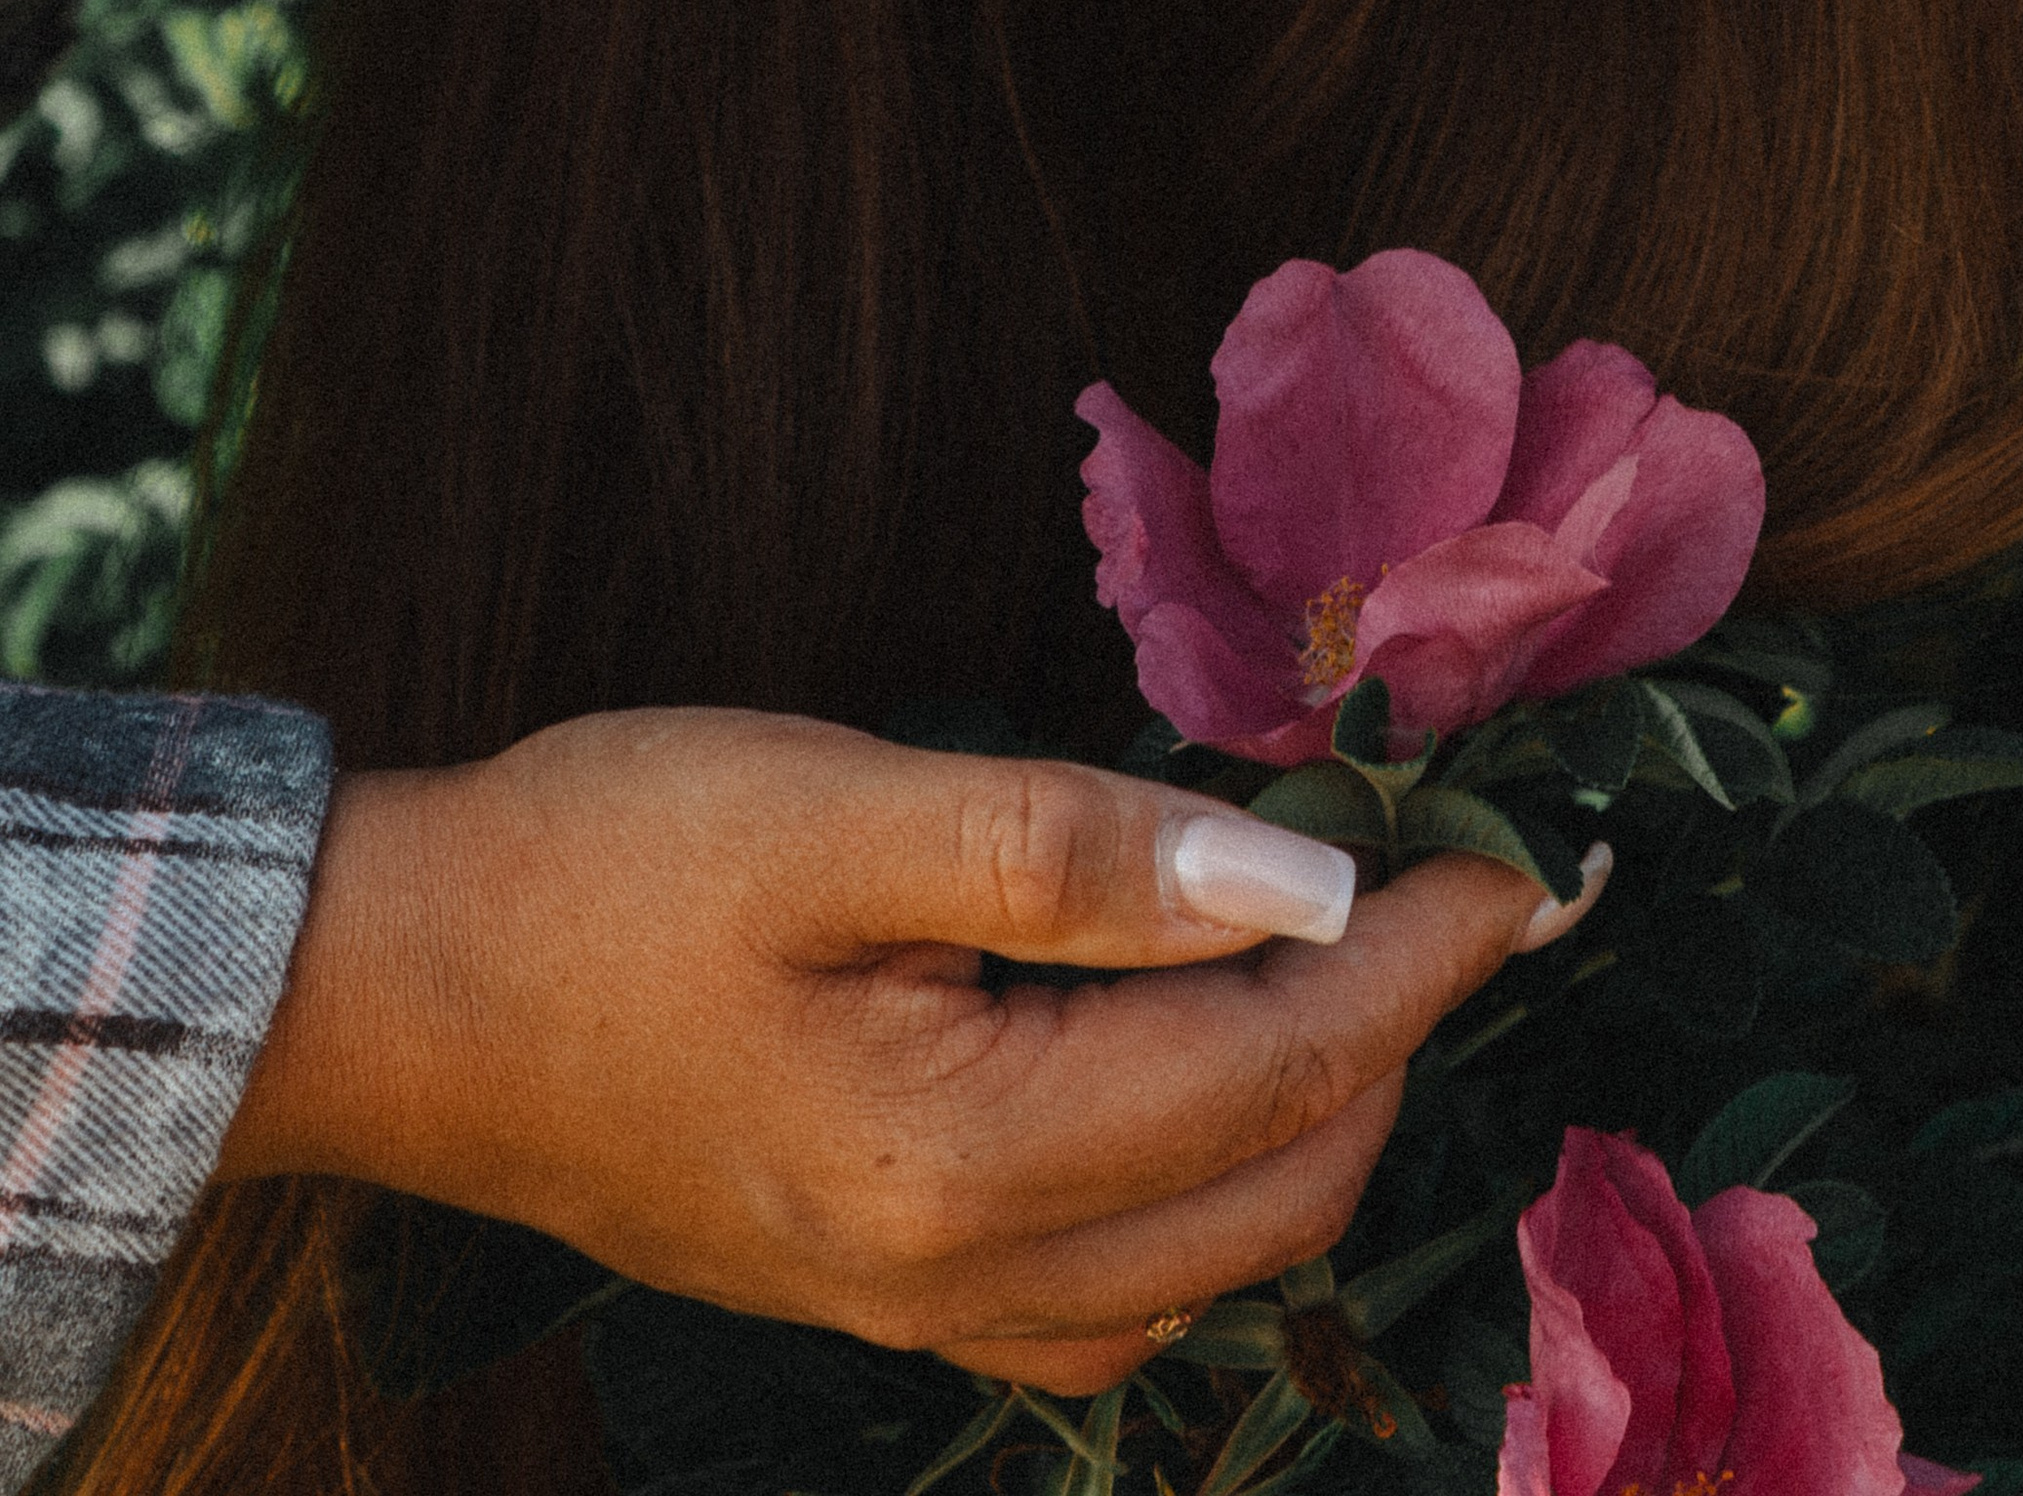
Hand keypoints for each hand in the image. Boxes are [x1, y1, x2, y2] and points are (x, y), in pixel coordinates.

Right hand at [218, 707, 1603, 1390]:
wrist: (404, 996)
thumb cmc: (604, 867)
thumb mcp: (836, 806)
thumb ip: (1076, 849)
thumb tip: (1303, 877)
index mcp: (966, 1156)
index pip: (1279, 1061)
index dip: (1424, 954)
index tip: (1524, 864)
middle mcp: (963, 1278)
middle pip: (1277, 1187)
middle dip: (1391, 1035)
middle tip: (1441, 883)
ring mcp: (922, 1309)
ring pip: (1211, 1260)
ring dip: (1309, 1118)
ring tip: (1343, 958)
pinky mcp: (883, 1292)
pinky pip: (1115, 1296)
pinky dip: (1205, 1192)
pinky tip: (1193, 1077)